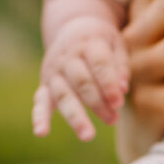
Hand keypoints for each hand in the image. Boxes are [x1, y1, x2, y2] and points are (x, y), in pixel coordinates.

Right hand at [33, 16, 129, 141]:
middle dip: (97, 102)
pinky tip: (41, 133)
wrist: (73, 28)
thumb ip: (121, 66)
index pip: (98, 64)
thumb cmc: (102, 42)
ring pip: (63, 95)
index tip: (118, 103)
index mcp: (88, 44)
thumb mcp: (116, 44)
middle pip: (81, 82)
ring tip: (88, 136)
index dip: (108, 84)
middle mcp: (67, 57)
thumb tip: (123, 89)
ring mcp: (54, 72)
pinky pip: (40, 102)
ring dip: (75, 116)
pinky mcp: (46, 85)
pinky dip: (40, 117)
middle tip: (112, 119)